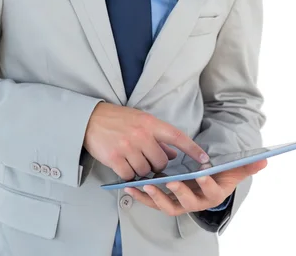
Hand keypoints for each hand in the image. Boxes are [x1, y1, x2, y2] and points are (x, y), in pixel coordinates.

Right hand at [83, 102, 208, 179]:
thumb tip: (173, 154)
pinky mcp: (114, 158)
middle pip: (161, 161)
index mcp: (150, 123)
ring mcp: (127, 146)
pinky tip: (123, 164)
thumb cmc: (118, 119)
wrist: (91, 119)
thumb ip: (158, 136)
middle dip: (157, 165)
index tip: (204, 159)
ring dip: (141, 170)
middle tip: (146, 158)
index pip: (176, 137)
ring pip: (145, 171)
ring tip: (132, 159)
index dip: (192, 149)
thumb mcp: (140, 121)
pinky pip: (129, 175)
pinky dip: (128, 174)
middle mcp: (141, 134)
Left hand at [124, 159, 267, 215]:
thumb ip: (247, 166)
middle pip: (187, 202)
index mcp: (212, 195)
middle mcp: (195, 203)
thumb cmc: (219, 177)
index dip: (207, 185)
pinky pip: (152, 201)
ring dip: (156, 197)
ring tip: (146, 185)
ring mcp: (179, 204)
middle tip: (172, 181)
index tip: (201, 174)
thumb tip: (265, 160)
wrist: (207, 185)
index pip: (211, 192)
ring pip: (167, 205)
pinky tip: (130, 186)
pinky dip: (141, 195)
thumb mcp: (233, 171)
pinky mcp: (165, 201)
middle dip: (179, 192)